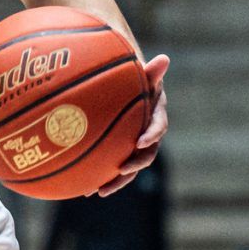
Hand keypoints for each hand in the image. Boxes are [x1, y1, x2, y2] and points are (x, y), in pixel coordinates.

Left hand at [95, 54, 170, 196]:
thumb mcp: (141, 73)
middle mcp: (148, 135)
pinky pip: (112, 168)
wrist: (126, 89)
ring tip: (100, 191)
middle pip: (145, 155)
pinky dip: (100, 179)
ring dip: (116, 181)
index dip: (151, 136)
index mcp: (156, 116)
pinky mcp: (121, 154)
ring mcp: (134, 147)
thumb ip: (151, 70)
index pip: (158, 127)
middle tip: (122, 170)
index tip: (139, 142)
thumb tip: (165, 58)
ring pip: (128, 167)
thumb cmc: (133, 79)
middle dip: (134, 166)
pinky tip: (84, 190)